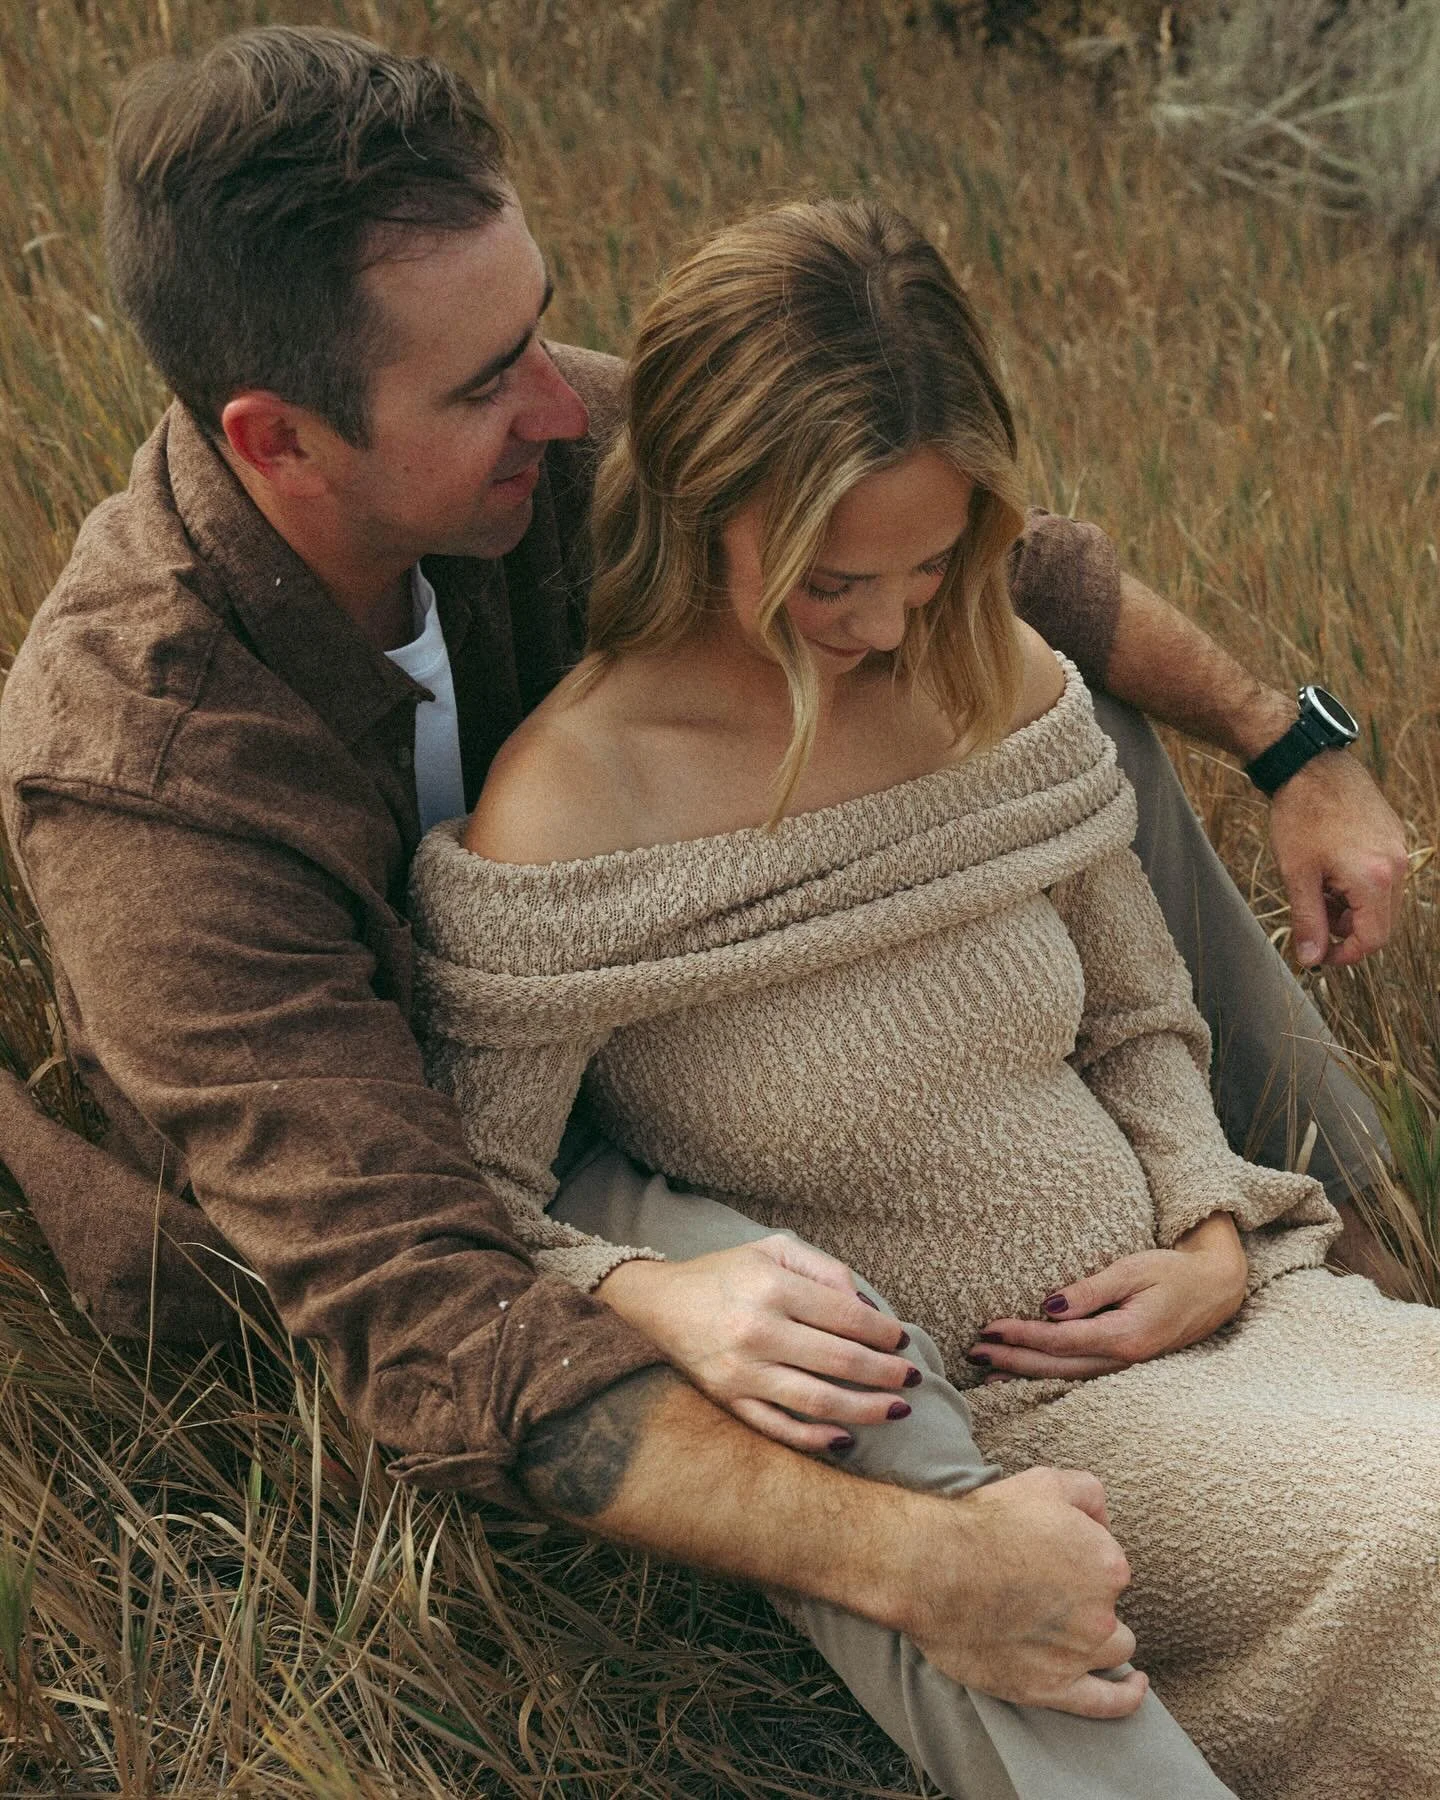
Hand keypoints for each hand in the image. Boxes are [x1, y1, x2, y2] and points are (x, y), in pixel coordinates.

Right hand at [595, 1236, 917, 1452]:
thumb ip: (824, 1269)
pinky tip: (847, 1438)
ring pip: (818, 1401)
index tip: (903, 1341)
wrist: (657, 1303)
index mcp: (772, 1287)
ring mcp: (742, 1372)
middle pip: (840, 1361)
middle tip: (913, 1379)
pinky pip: (779, 1429)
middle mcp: (758, 1330)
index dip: (883, 1332)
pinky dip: (816, 1439)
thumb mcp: (773, 1251)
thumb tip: (867, 1305)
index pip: (846, 1315)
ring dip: (866, 1409)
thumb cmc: (725, 1274)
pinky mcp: (728, 1402)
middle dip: (886, 1373)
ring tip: (897, 1409)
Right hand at [903, 1466, 1146, 1715]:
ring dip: (1099, 1641)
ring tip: (1071, 1631)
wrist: (933, 1565)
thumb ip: (1088, 1493)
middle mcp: (1101, 1613)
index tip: (1053, 1557)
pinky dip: (1126, 1697)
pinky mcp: (1050, 1688)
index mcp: (1106, 1564)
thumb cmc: (985, 1523)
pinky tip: (1134, 1687)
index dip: (1082, 1560)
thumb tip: (1104, 1519)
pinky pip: (1106, 1704)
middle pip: (1112, 1610)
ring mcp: (1077, 1655)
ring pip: (1112, 1651)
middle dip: (1090, 1602)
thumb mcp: (1043, 1482)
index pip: (1110, 1567)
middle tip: (1049, 1590)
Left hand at [968, 1213, 1248, 1380]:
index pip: (1061, 1340)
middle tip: (975, 1352)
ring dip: (1027, 1373)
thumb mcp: (1131, 1270)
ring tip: (989, 1371)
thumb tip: (1048, 1307)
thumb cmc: (1172, 1273)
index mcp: (1126, 1335)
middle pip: (1058, 1365)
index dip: (1022, 1335)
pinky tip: (1027, 1375)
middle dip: (1014, 1360)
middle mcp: (1125, 1358)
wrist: (1215, 1289)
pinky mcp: (1126, 1362)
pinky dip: (1049, 1375)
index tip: (989, 1328)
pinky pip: (1081, 1374)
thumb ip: (1089, 1290)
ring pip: (1067, 1377)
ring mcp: (1127, 1366)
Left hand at [1269, 750, 1407, 966]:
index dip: (1345, 955)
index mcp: (1374, 879)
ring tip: (1318, 888)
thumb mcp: (1297, 875)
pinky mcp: (1393, 835)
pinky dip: (1359, 885)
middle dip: (1346, 929)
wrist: (1310, 766)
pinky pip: (1384, 876)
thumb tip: (1311, 959)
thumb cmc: (1300, 817)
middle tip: (1313, 915)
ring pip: (1382, 900)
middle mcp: (1396, 865)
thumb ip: (1308, 920)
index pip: (1373, 939)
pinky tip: (1331, 869)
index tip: (1319, 954)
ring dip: (1352, 908)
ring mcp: (1398, 848)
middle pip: (1381, 922)